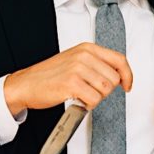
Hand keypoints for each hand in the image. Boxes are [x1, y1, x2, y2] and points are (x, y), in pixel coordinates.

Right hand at [3, 42, 133, 114]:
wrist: (26, 84)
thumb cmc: (50, 75)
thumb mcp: (75, 60)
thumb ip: (96, 63)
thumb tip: (119, 75)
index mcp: (87, 48)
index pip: (119, 60)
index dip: (128, 75)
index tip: (127, 86)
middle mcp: (83, 56)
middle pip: (114, 78)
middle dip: (106, 90)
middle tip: (91, 92)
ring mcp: (77, 69)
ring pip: (105, 90)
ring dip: (96, 98)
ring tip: (82, 95)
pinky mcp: (71, 84)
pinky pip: (94, 99)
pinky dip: (88, 105)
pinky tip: (77, 100)